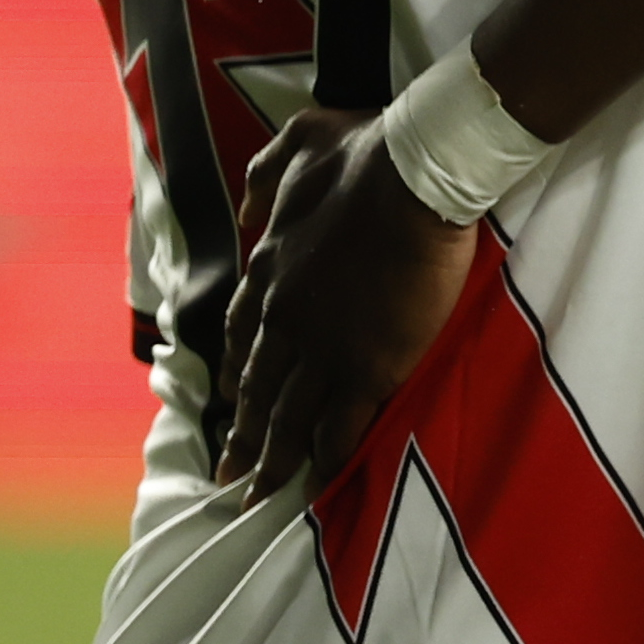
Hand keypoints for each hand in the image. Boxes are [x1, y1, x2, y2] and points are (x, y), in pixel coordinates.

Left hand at [213, 108, 473, 502]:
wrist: (415, 174)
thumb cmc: (365, 152)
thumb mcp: (299, 145)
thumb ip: (267, 177)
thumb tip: (250, 207)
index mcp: (269, 270)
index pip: (243, 334)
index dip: (237, 373)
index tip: (231, 400)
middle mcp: (284, 316)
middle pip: (258, 389)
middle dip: (242, 436)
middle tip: (228, 475)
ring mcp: (321, 345)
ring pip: (288, 417)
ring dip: (271, 461)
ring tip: (257, 497)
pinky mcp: (365, 366)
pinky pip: (338, 427)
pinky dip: (325, 460)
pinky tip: (319, 486)